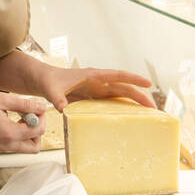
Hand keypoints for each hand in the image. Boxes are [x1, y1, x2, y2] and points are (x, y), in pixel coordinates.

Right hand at [0, 89, 47, 152]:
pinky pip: (10, 145)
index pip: (38, 131)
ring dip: (26, 133)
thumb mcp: (2, 99)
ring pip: (22, 147)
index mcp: (9, 134)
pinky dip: (15, 134)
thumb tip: (42, 107)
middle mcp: (5, 146)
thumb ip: (25, 104)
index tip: (38, 107)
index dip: (42, 118)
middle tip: (31, 115)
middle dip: (37, 131)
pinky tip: (7, 118)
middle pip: (33, 147)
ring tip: (18, 115)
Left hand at [36, 67, 155, 113]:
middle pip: (123, 88)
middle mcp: (97, 82)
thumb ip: (57, 98)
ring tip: (147, 115)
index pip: (117, 76)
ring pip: (120, 96)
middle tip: (153, 108)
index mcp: (92, 75)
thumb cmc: (47, 80)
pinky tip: (129, 119)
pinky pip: (111, 103)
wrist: (41, 81)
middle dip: (139, 96)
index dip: (133, 79)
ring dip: (133, 103)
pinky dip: (121, 109)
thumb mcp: (50, 89)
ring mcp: (96, 90)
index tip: (148, 84)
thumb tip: (62, 108)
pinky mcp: (92, 98)